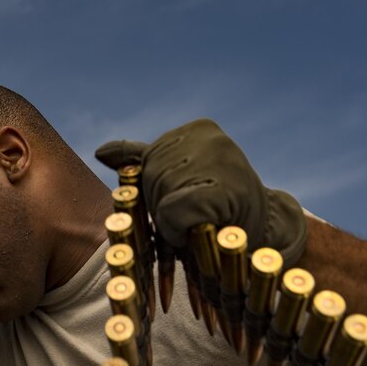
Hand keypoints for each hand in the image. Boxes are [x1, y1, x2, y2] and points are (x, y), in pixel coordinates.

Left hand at [96, 119, 306, 266]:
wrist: (266, 235)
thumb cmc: (219, 211)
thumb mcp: (178, 180)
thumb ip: (141, 162)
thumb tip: (100, 152)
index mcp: (197, 130)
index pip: (147, 165)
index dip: (159, 195)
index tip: (190, 200)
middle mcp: (209, 137)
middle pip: (150, 181)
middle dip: (164, 210)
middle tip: (196, 217)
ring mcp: (220, 159)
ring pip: (159, 199)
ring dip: (172, 224)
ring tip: (201, 224)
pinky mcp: (226, 188)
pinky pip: (173, 212)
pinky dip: (179, 230)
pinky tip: (201, 230)